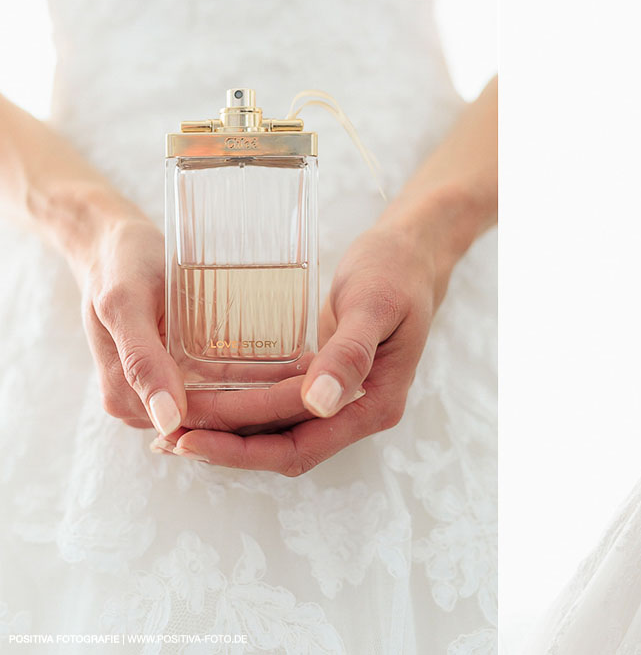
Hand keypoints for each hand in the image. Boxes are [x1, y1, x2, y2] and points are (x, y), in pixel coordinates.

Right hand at [75, 212, 332, 441]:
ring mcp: (168, 390)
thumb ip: (141, 360)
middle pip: (223, 416)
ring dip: (278, 394)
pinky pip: (229, 382)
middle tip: (332, 384)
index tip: (309, 394)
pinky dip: (264, 376)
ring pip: (232, 402)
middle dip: (280, 405)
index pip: (205, 420)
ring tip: (327, 376)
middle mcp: (148, 406)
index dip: (260, 410)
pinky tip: (303, 363)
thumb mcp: (126, 304)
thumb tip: (168, 421)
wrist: (110, 243)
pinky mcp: (185, 371)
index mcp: (129, 399)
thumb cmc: (118, 263)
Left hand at [170, 224, 442, 474]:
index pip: (301, 445)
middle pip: (284, 445)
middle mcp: (357, 411)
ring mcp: (340, 397)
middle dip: (226, 445)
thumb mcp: (375, 305)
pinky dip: (243, 404)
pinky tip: (206, 395)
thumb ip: (349, 354)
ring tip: (174, 427)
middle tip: (167, 438)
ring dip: (229, 430)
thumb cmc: (396, 272)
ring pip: (277, 428)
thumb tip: (320, 403)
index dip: (244, 448)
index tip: (191, 437)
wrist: (411, 253)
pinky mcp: (324, 378)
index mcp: (376, 405)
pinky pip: (279, 401)